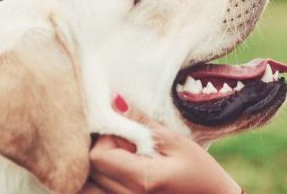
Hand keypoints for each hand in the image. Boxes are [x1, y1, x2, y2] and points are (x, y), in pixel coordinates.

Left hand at [79, 96, 241, 193]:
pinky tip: (114, 171)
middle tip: (125, 144)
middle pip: (89, 170)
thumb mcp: (176, 141)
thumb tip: (115, 101)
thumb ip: (143, 124)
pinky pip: (94, 193)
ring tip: (119, 158)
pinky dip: (97, 182)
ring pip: (87, 185)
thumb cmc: (200, 172)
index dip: (105, 139)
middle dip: (100, 150)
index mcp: (142, 179)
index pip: (98, 156)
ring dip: (96, 168)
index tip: (124, 133)